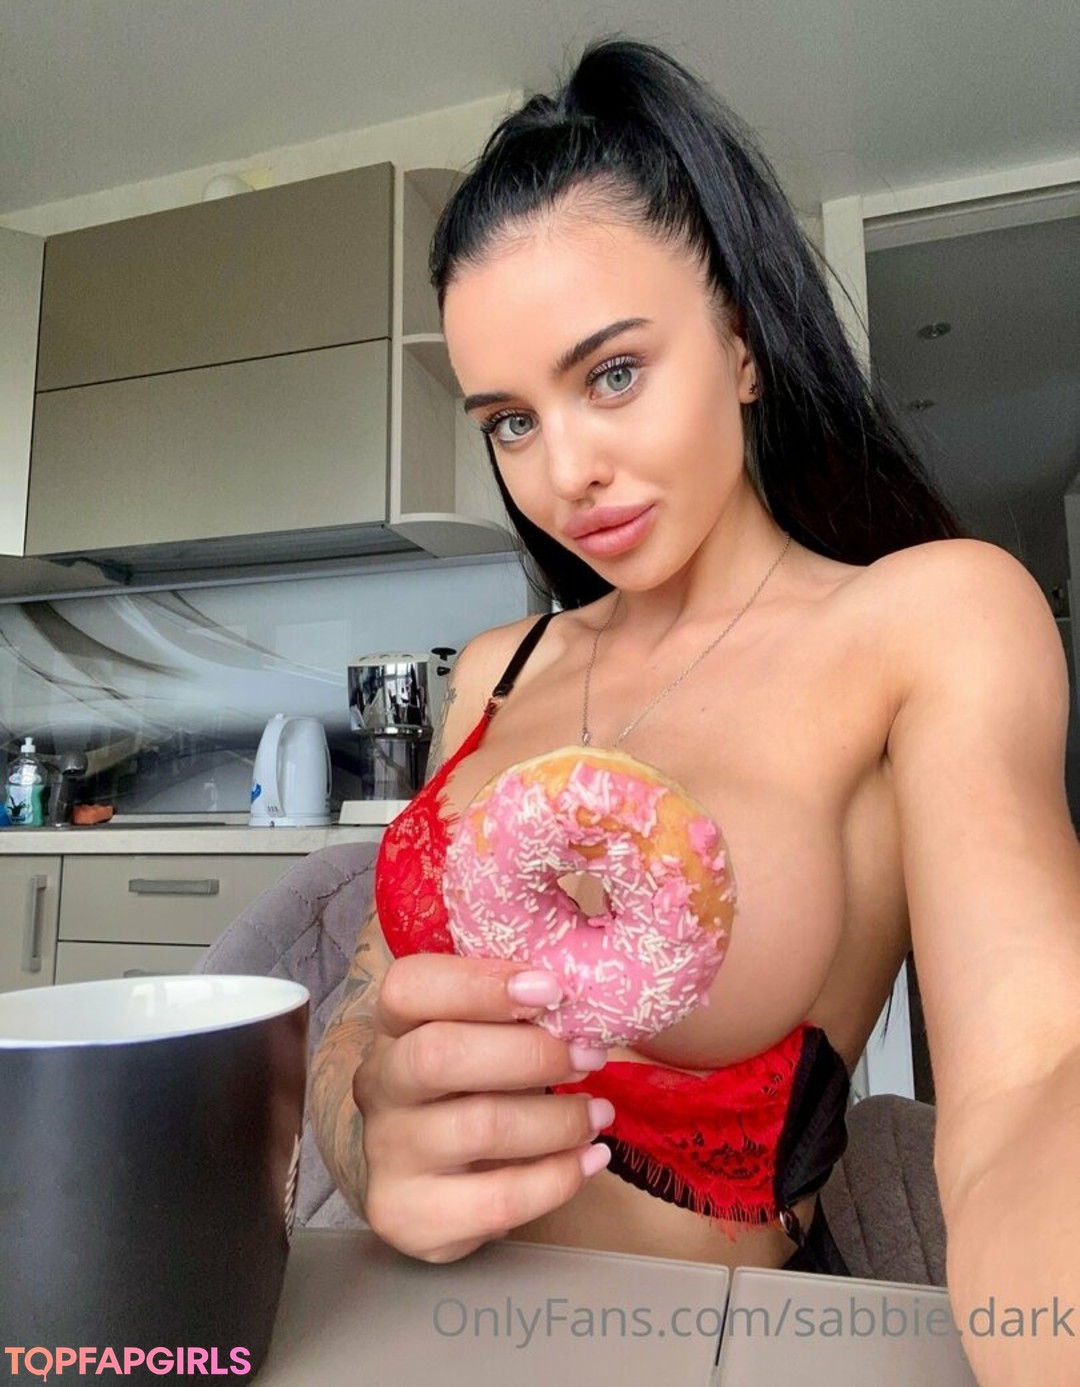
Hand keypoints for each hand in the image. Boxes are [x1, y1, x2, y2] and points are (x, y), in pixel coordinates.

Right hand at [353, 953, 611, 1262]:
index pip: (410, 987)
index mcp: (394, 1025)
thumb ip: (513, 1010)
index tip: (552, 989)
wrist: (431, 1178)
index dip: (480, 984)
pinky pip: (498, 1200)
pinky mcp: (406, 1217)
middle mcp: (379, 1085)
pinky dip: (559, 1178)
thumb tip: (584, 1001)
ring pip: (480, 1128)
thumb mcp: (480, 1036)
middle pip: (439, 1054)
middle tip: (589, 1056)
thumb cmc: (473, 1085)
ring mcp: (386, 1155)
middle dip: (531, 1053)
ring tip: (599, 1113)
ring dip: (559, 1119)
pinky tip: (590, 1160)